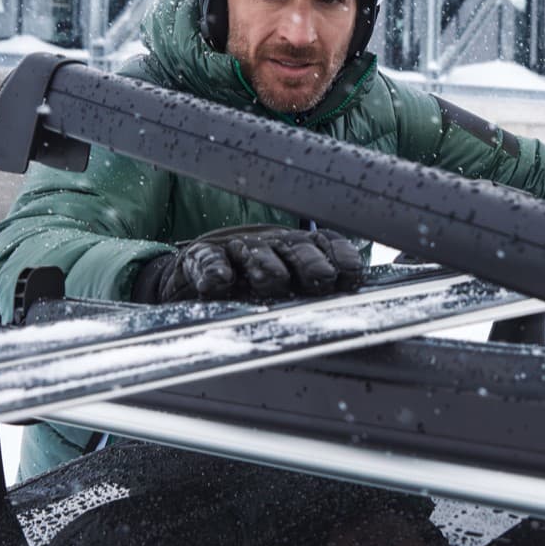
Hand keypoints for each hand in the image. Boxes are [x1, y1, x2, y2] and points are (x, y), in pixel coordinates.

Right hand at [136, 225, 363, 302]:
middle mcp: (273, 246)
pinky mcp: (201, 258)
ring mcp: (237, 250)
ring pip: (257, 253)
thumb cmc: (251, 285)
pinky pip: (209, 261)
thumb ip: (319, 293)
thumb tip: (353, 300)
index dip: (341, 257)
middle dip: (311, 263)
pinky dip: (214, 270)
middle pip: (296, 248)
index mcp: (299, 250)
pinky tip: (220, 281)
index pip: (327, 245)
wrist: (190, 278)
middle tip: (322, 278)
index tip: (352, 274)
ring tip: (273, 282)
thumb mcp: (289, 287)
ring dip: (266, 267)